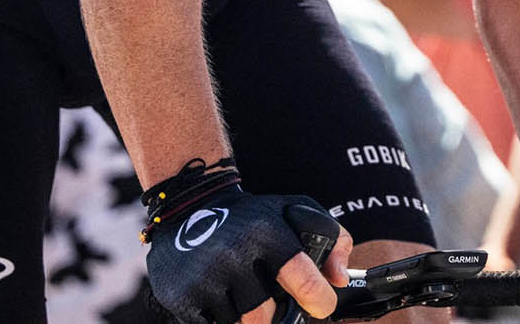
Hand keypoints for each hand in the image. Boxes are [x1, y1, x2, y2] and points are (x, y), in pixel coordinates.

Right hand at [144, 186, 349, 323]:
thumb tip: (339, 280)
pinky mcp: (179, 296)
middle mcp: (233, 253)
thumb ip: (332, 239)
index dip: (316, 298)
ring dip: (242, 316)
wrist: (188, 206)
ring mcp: (203, 277)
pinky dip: (218, 319)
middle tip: (266, 298)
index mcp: (266, 232)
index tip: (321, 307)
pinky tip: (218, 298)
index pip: (300, 276)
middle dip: (269, 313)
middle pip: (264, 315)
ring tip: (238, 292)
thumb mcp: (295, 212)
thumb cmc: (251, 218)